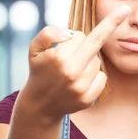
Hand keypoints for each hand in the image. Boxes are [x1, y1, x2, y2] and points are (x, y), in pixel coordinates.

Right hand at [23, 5, 130, 121]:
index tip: (71, 40)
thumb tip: (69, 34)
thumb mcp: (34, 48)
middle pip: (94, 45)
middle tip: (84, 45)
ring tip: (74, 69)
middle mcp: (71, 72)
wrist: (40, 104)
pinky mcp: (88, 98)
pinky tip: (82, 79)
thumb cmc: (39, 71)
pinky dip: (95, 76)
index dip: (74, 37)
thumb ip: (48, 34)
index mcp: (58, 57)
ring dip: (89, 61)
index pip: (80, 36)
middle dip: (88, 43)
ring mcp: (81, 87)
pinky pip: (102, 77)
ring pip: (97, 62)